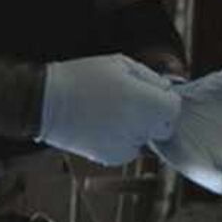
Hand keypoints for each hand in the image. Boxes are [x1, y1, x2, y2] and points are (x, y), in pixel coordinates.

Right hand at [38, 54, 181, 165]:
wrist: (46, 102)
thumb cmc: (83, 77)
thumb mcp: (120, 64)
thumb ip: (150, 78)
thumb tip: (165, 89)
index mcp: (144, 102)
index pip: (174, 108)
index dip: (165, 100)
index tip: (153, 94)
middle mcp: (139, 127)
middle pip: (164, 127)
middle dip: (156, 116)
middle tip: (135, 103)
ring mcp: (125, 145)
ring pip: (146, 139)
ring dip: (139, 128)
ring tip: (115, 112)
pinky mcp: (111, 158)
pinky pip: (129, 149)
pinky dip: (124, 140)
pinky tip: (106, 125)